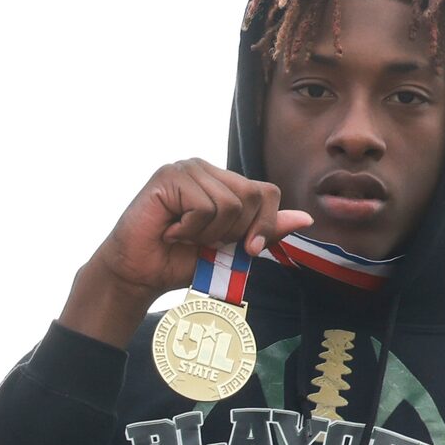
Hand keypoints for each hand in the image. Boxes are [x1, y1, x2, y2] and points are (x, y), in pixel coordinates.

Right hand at [63, 160, 314, 347]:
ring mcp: (187, 169)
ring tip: (182, 236)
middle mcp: (206, 169)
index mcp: (222, 182)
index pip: (267, 191)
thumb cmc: (178, 261)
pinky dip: (190, 229)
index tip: (247, 250)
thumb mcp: (231, 249)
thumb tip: (307, 218)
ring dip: (208, 233)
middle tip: (201, 241)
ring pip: (229, 203)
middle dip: (233, 231)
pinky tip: (169, 231)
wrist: (137, 275)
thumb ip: (263, 231)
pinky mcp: (168, 177)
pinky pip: (203, 206)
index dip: (264, 224)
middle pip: (253, 196)